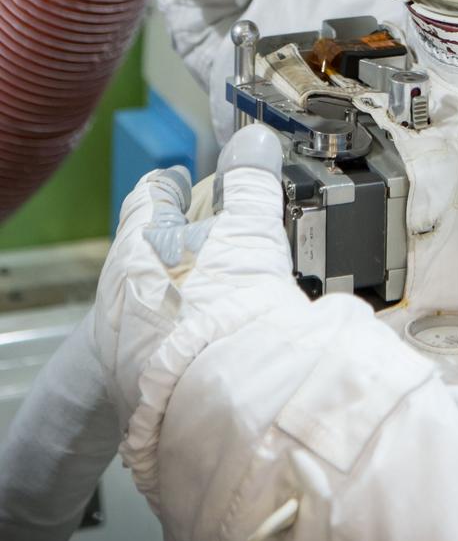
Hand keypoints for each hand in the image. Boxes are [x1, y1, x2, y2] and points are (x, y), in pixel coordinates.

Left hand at [93, 126, 295, 431]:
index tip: (179, 181)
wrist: (224, 400)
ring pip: (146, 300)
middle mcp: (119, 290)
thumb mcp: (251, 229)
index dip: (167, 186)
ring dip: (174, 288)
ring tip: (211, 285)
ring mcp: (123, 343)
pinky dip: (180, 332)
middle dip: (171, 240)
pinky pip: (156, 345)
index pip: (147, 199)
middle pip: (143, 250)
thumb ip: (252, 182)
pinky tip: (208, 336)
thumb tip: (255, 140)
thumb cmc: (230, 304)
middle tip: (202, 232)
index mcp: (138, 244)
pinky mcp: (138, 386)